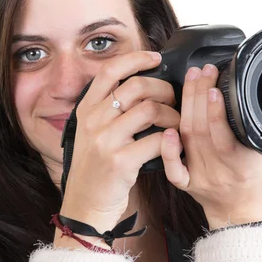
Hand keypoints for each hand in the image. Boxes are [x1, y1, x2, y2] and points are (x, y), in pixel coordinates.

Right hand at [60, 51, 179, 238]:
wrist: (85, 204)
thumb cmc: (96, 166)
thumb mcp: (91, 131)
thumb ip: (109, 108)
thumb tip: (143, 83)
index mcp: (86, 109)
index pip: (110, 70)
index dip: (136, 58)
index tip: (156, 58)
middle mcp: (93, 121)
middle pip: (136, 86)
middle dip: (164, 88)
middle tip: (173, 99)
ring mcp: (105, 141)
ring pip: (150, 110)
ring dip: (172, 115)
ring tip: (176, 123)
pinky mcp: (120, 161)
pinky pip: (156, 140)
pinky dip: (171, 140)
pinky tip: (173, 143)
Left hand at [160, 64, 261, 229]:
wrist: (243, 212)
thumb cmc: (257, 180)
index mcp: (242, 165)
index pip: (224, 136)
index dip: (216, 111)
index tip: (214, 87)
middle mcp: (219, 171)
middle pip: (201, 130)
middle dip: (198, 95)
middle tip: (201, 71)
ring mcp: (200, 177)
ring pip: (187, 139)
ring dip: (186, 106)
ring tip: (190, 79)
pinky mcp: (186, 182)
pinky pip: (173, 170)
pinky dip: (168, 150)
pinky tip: (167, 129)